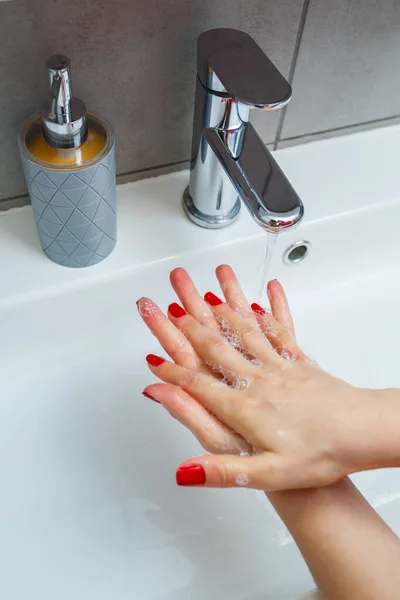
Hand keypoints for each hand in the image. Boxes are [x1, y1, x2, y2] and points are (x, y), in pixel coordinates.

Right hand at [137, 265, 389, 490]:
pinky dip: (269, 309)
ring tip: (207, 283)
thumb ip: (221, 471)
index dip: (171, 372)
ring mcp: (278, 366)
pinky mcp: (298, 361)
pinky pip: (279, 329)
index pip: (197, 384)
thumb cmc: (321, 454)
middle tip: (169, 300)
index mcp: (244, 408)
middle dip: (187, 321)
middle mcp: (257, 380)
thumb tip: (183, 470)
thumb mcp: (266, 474)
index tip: (152, 358)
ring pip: (243, 328)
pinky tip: (265, 293)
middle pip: (214, 345)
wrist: (362, 432)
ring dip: (222, 303)